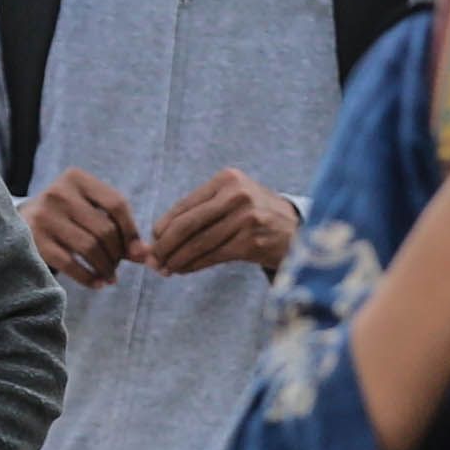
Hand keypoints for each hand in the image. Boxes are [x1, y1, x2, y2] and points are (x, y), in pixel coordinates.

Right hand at [27, 166, 138, 287]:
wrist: (20, 222)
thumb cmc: (66, 216)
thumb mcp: (90, 210)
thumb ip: (118, 227)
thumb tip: (146, 254)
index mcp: (77, 178)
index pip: (117, 204)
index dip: (132, 232)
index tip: (137, 252)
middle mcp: (59, 193)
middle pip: (105, 229)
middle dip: (118, 254)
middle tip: (118, 267)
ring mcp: (45, 216)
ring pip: (90, 248)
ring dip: (106, 268)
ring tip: (110, 276)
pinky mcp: (34, 240)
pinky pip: (70, 264)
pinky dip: (89, 278)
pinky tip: (97, 283)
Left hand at [139, 165, 300, 277]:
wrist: (298, 231)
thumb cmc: (256, 216)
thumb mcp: (232, 201)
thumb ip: (199, 212)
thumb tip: (158, 235)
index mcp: (228, 179)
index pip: (185, 205)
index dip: (164, 227)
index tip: (152, 243)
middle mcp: (238, 194)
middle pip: (188, 224)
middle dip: (165, 245)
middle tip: (153, 261)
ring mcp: (247, 218)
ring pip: (199, 243)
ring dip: (177, 259)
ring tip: (165, 269)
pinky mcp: (252, 242)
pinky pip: (213, 256)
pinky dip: (194, 265)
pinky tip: (184, 270)